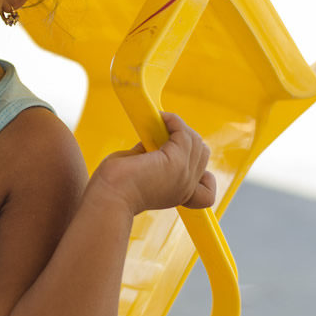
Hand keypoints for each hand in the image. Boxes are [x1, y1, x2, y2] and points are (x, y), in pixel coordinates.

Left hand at [92, 112, 215, 215]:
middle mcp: (186, 187)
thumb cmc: (114, 187)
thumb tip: (153, 137)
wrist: (108, 197)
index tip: (176, 152)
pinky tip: (160, 118)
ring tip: (159, 121)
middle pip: (201, 153)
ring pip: (195, 141)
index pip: (206, 184)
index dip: (198, 166)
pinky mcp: (177, 163)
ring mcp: (185, 176)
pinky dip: (174, 121)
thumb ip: (153, 156)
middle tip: (160, 131)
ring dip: (178, 126)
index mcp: (179, 194)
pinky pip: (184, 133)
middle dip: (184, 137)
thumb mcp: (141, 170)